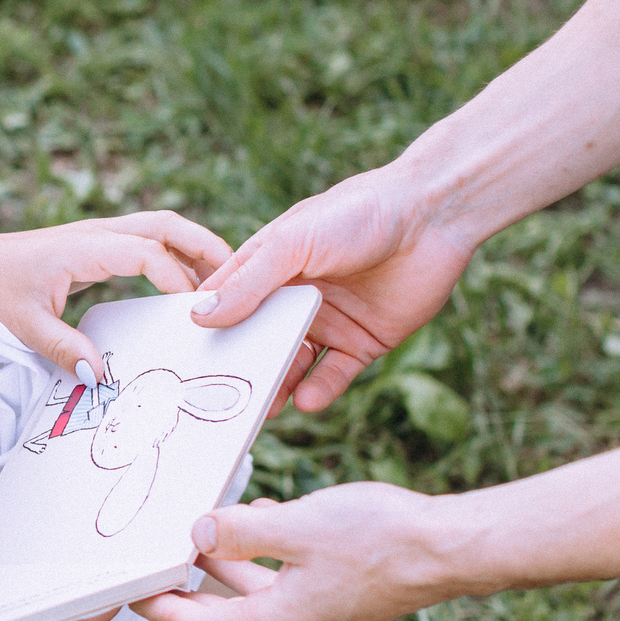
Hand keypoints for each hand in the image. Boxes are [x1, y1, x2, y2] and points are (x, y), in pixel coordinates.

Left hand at [0, 212, 231, 378]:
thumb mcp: (21, 323)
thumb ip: (61, 348)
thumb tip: (100, 378)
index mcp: (84, 247)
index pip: (147, 252)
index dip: (176, 279)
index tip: (195, 312)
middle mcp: (98, 232)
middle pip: (167, 224)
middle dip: (206, 248)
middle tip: (241, 280)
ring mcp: (101, 234)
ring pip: (163, 226)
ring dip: (196, 248)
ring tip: (228, 282)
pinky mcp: (101, 243)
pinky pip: (150, 240)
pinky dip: (178, 255)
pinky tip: (192, 285)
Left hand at [130, 484, 464, 620]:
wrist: (455, 549)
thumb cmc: (382, 538)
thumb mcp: (299, 525)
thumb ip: (243, 532)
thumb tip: (198, 533)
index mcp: (284, 620)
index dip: (164, 612)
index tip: (131, 596)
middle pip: (229, 612)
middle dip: (193, 585)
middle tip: (160, 560)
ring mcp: (327, 612)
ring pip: (262, 590)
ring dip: (231, 563)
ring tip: (205, 528)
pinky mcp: (345, 593)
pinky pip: (291, 577)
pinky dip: (269, 553)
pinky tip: (266, 516)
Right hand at [190, 163, 478, 412]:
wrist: (433, 217)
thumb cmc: (356, 213)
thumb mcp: (292, 243)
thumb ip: (248, 284)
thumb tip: (200, 318)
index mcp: (268, 267)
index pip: (226, 304)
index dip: (206, 331)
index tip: (185, 362)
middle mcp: (294, 296)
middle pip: (258, 341)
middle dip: (243, 367)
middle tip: (222, 400)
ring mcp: (329, 321)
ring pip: (293, 364)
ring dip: (278, 386)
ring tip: (267, 407)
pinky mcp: (364, 341)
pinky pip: (335, 375)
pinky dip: (321, 390)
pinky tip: (309, 400)